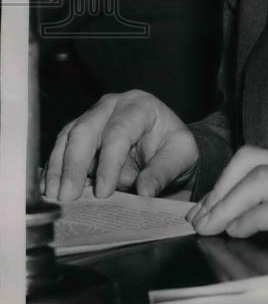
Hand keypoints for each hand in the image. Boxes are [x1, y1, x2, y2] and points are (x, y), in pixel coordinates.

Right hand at [42, 90, 198, 201]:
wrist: (165, 148)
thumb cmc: (173, 149)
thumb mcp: (181, 157)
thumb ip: (163, 172)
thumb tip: (144, 192)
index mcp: (140, 106)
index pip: (119, 132)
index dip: (109, 163)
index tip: (103, 192)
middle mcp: (113, 106)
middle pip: (86, 130)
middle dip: (74, 165)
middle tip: (68, 197)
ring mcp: (92, 116)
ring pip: (68, 137)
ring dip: (58, 169)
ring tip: (55, 197)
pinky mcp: (79, 132)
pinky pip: (60, 147)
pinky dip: (53, 169)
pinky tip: (49, 190)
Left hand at [185, 145, 267, 251]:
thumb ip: (254, 218)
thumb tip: (211, 222)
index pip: (252, 158)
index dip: (221, 182)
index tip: (200, 211)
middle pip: (253, 158)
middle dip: (220, 189)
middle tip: (201, 220)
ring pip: (264, 177)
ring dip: (229, 203)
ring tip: (213, 227)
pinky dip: (254, 218)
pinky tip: (239, 232)